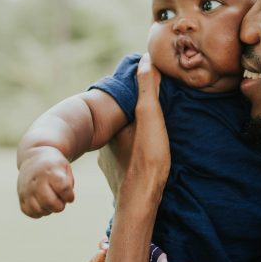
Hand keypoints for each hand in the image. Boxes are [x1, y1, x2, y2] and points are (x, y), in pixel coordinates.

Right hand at [16, 146, 74, 216]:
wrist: (33, 158)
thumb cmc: (54, 166)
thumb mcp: (66, 169)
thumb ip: (68, 185)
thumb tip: (66, 200)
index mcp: (50, 171)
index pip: (63, 189)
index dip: (69, 196)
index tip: (69, 195)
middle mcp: (36, 181)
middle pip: (50, 203)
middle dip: (60, 206)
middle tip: (60, 200)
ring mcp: (26, 189)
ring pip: (39, 210)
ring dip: (49, 210)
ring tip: (51, 201)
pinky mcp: (20, 196)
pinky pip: (29, 212)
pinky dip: (38, 212)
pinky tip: (42, 204)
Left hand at [122, 53, 169, 197]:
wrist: (140, 203)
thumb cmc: (145, 160)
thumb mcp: (150, 117)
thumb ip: (147, 88)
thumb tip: (145, 58)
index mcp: (110, 127)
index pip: (123, 105)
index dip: (136, 98)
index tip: (150, 93)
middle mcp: (105, 145)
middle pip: (122, 125)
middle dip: (135, 119)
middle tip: (155, 116)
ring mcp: (110, 164)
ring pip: (123, 144)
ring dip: (135, 140)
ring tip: (153, 138)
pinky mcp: (118, 180)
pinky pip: (126, 162)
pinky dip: (135, 157)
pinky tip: (147, 160)